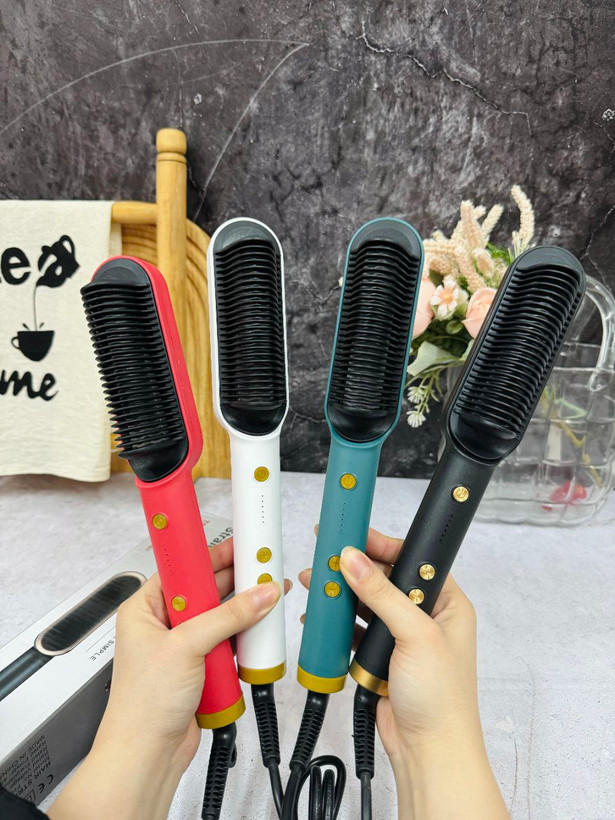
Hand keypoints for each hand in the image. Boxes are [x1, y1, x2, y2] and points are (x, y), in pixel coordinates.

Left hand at [49, 538, 289, 819]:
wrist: (148, 756)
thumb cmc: (142, 704)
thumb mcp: (186, 647)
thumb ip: (227, 617)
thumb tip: (260, 594)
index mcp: (145, 608)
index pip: (181, 568)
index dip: (209, 555)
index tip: (236, 543)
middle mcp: (163, 624)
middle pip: (205, 591)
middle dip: (234, 583)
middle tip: (261, 569)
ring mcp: (183, 646)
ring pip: (220, 617)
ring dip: (242, 612)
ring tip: (267, 596)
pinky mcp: (201, 667)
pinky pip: (227, 643)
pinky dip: (243, 639)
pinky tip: (259, 629)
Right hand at [299, 529, 507, 819]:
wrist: (429, 753)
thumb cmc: (442, 698)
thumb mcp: (415, 635)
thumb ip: (381, 594)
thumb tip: (354, 559)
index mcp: (447, 603)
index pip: (413, 560)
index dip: (383, 546)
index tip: (355, 535)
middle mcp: (426, 617)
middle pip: (385, 580)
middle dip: (355, 569)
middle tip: (328, 555)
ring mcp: (402, 638)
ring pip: (367, 604)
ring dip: (343, 594)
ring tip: (316, 580)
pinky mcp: (382, 657)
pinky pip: (357, 630)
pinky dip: (339, 623)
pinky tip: (321, 615)